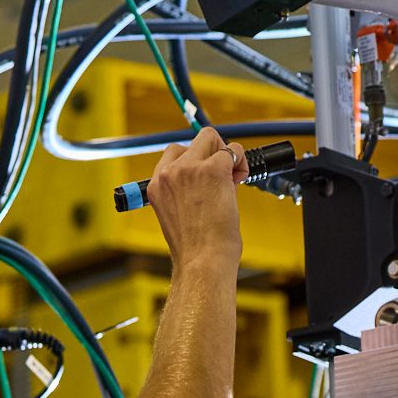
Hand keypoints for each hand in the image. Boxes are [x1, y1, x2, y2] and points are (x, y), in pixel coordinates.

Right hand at [146, 127, 246, 266]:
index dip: (195, 160)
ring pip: (212, 137)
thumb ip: (185, 191)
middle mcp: (169, 174)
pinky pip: (234, 150)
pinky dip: (241, 162)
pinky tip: (240, 180)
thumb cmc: (195, 247)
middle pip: (194, 141)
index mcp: (156, 185)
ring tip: (232, 180)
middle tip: (223, 177)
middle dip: (212, 152)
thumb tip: (210, 175)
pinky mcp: (213, 170)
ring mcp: (190, 169)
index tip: (205, 178)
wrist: (202, 260)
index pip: (174, 153)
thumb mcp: (177, 214)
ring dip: (227, 155)